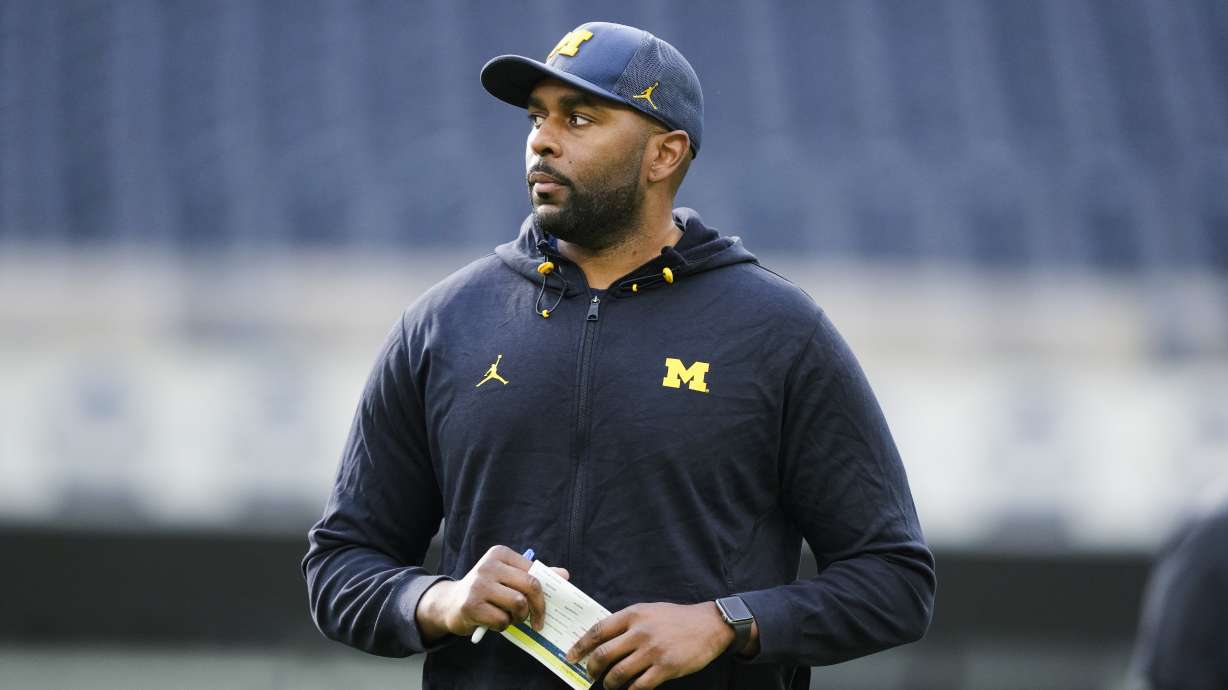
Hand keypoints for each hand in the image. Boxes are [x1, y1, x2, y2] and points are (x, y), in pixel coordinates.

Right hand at [415, 545, 568, 641]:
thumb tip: (565, 575)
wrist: (450, 603)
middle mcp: (488, 566)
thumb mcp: (508, 577)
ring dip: (519, 618)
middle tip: (537, 621)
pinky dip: (503, 626)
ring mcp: (478, 585)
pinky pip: (502, 620)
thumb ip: (534, 575)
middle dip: (538, 607)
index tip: (545, 607)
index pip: (534, 572)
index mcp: (499, 554)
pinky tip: (495, 622)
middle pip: (530, 586)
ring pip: (518, 604)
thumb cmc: (486, 590)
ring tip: (512, 618)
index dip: (545, 592)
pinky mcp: (471, 606)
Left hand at [565, 602, 734, 689]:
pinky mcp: (666, 667)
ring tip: (609, 684)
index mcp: (634, 614)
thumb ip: (627, 623)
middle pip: (604, 654)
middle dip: (592, 668)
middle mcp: (640, 632)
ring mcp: (653, 651)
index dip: (581, 645)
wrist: (709, 625)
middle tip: (589, 674)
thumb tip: (602, 639)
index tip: (572, 655)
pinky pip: (639, 685)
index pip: (599, 630)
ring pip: (618, 673)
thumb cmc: (676, 618)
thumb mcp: (649, 611)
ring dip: (609, 683)